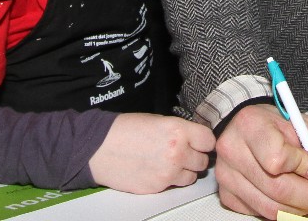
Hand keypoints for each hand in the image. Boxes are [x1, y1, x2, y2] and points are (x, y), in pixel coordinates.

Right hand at [88, 112, 215, 193]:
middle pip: (203, 161)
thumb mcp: (157, 120)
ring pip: (192, 176)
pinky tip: (157, 169)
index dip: (204, 141)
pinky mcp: (158, 187)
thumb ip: (180, 130)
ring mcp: (169, 172)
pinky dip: (170, 179)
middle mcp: (177, 152)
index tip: (199, 142)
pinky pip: (175, 185)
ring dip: (185, 171)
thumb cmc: (125, 130)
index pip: (209, 140)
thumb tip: (195, 139)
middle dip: (195, 157)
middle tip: (183, 152)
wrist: (99, 148)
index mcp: (178, 130)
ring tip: (169, 162)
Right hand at [213, 103, 307, 218]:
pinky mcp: (226, 195)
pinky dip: (281, 211)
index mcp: (251, 125)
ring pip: (270, 208)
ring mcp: (226, 176)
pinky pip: (260, 214)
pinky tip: (287, 197)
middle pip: (278, 189)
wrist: (244, 126)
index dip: (303, 167)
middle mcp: (233, 151)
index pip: (278, 158)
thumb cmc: (276, 126)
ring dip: (298, 209)